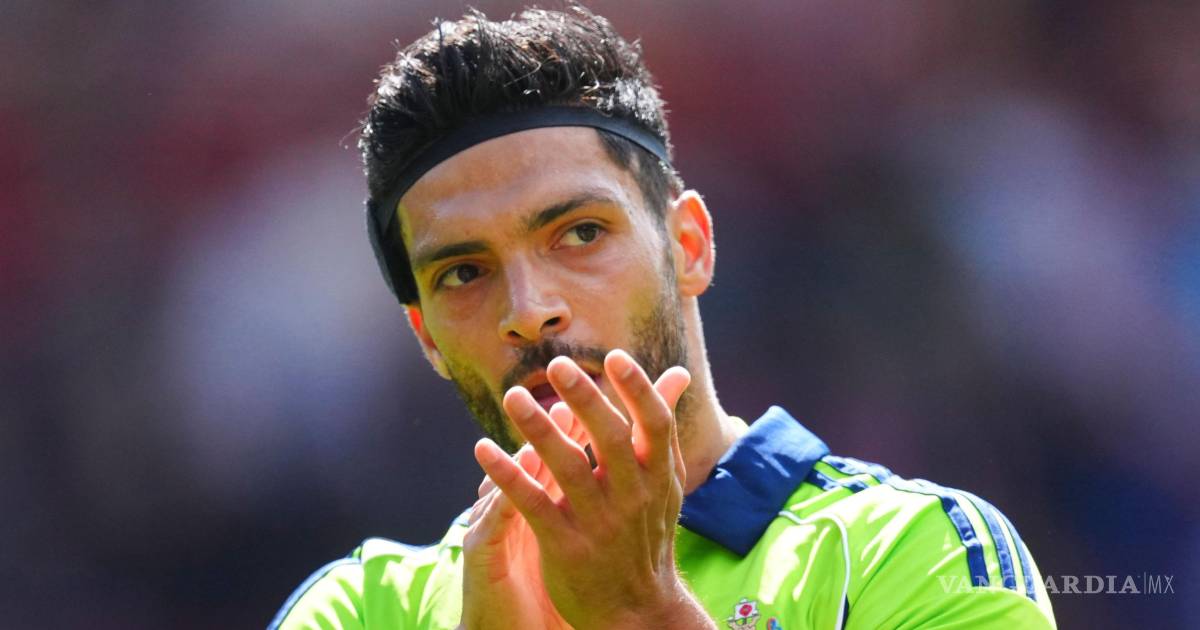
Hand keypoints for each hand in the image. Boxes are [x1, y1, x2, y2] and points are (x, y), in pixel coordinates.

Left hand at [475, 349, 714, 629]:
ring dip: (539, 430)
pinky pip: (532, 504)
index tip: (614, 357)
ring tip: (514, 396)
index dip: (638, 389)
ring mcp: (599, 522)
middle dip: (586, 400)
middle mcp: (633, 495)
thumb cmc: (646, 530)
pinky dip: (506, 475)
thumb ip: (661, 424)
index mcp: (658, 475)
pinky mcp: (565, 546)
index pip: (655, 423)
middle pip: (611, 439)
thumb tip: (679, 373)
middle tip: (557, 365)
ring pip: (569, 469)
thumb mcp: (664, 480)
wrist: (636, 608)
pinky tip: (483, 449)